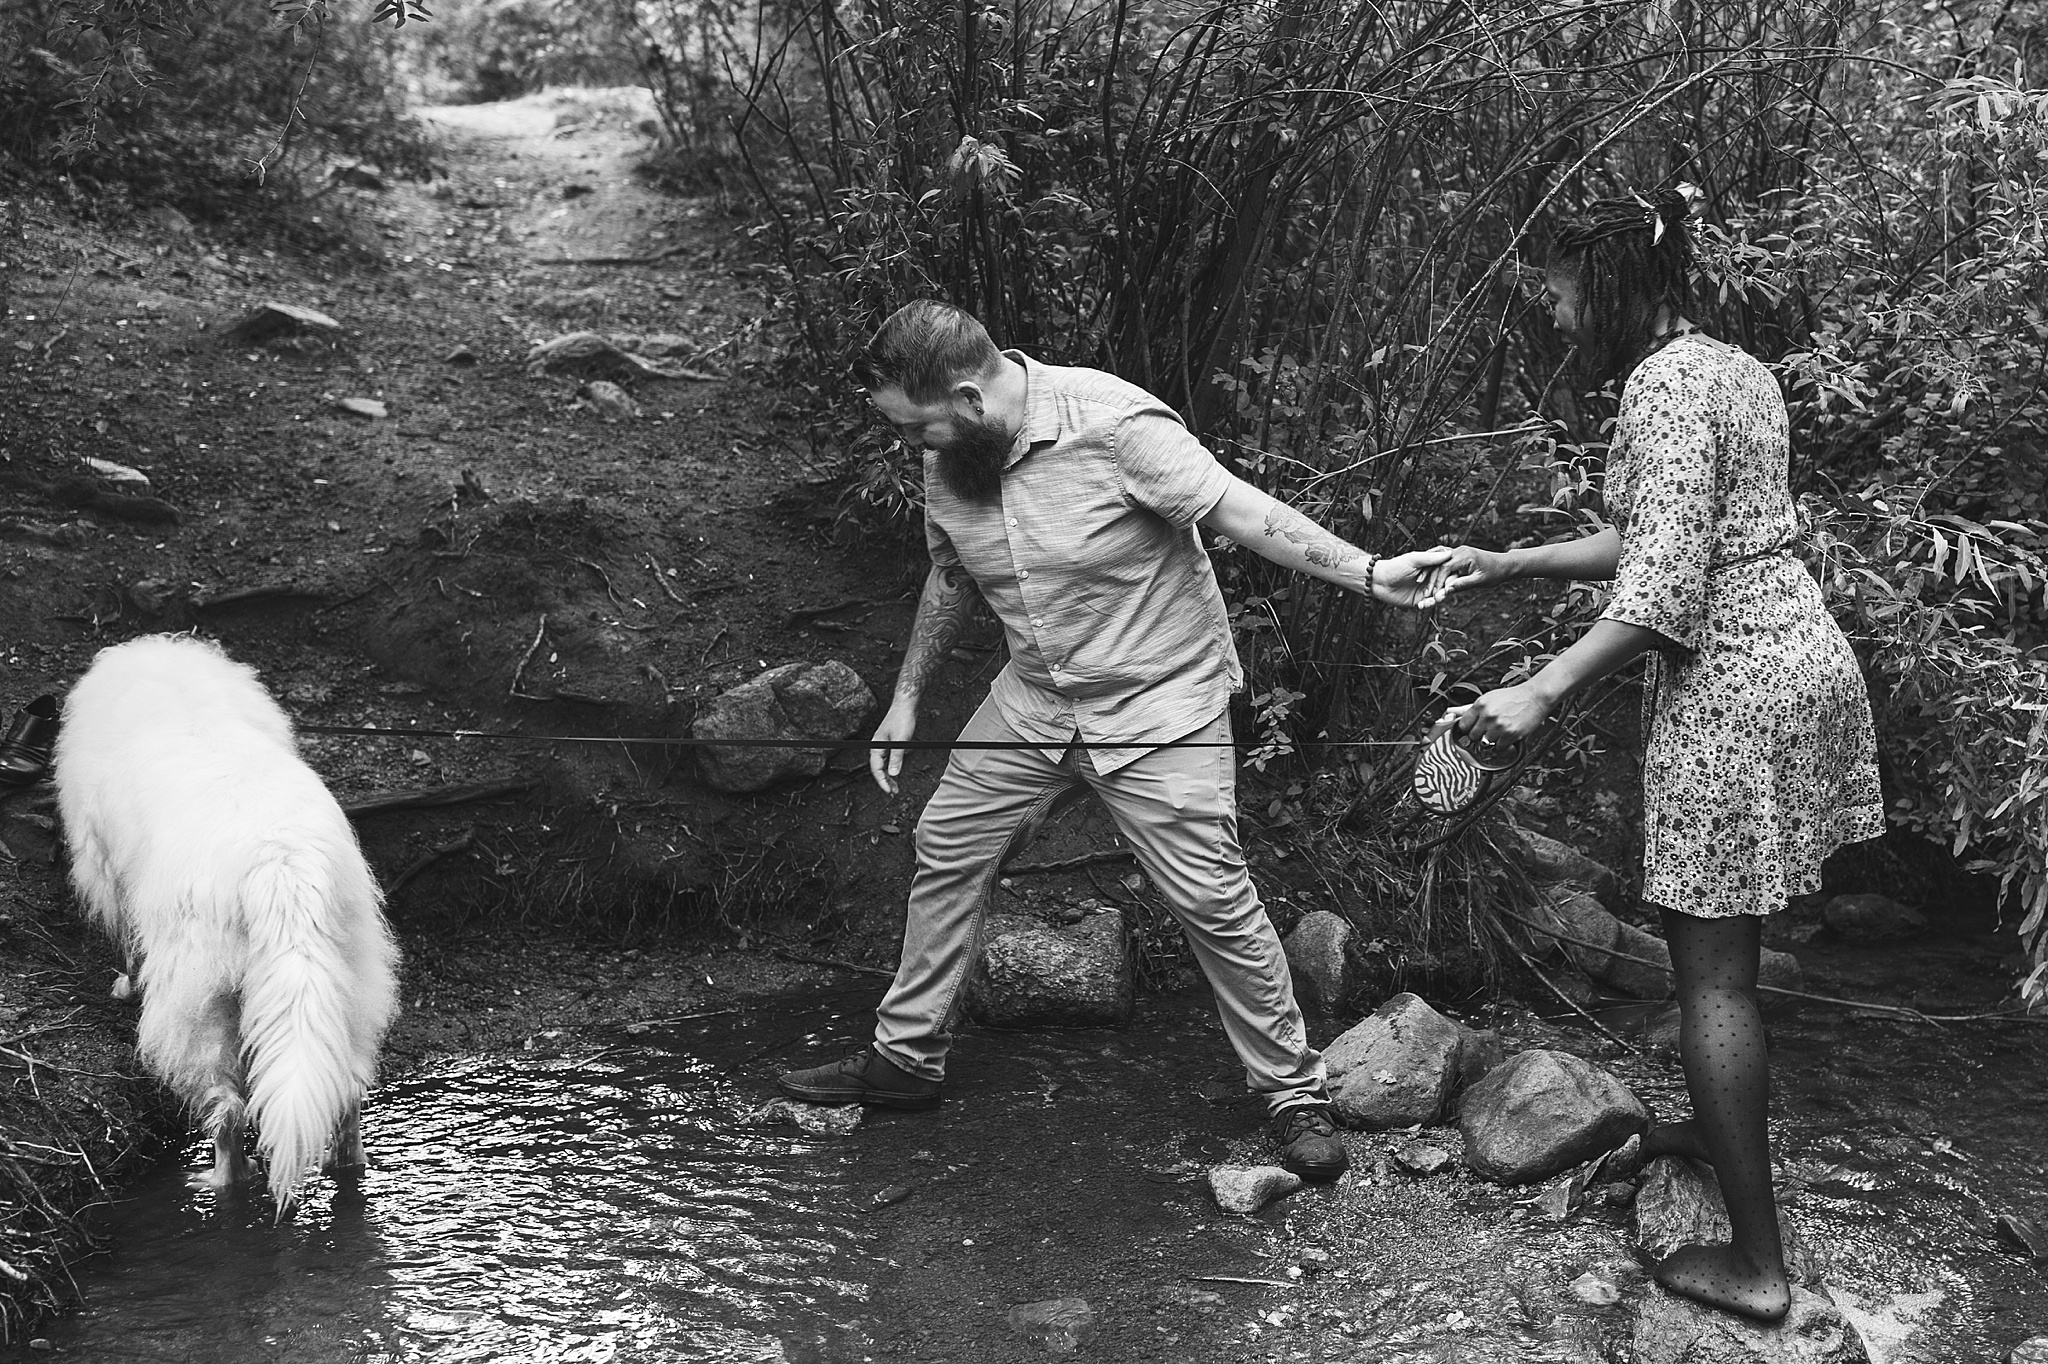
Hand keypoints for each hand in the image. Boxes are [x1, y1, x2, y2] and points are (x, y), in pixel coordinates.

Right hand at [869, 701, 917, 794]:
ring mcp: (884, 744)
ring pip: (884, 764)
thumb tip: (894, 774)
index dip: (882, 781)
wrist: (906, 704)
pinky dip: (892, 766)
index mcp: (877, 746)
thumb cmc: (902, 719)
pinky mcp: (891, 742)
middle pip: (878, 768)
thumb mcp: (901, 741)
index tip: (889, 791)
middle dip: (885, 781)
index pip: (876, 769)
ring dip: (889, 775)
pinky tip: (897, 771)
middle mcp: (878, 746)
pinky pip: (889, 758)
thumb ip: (897, 757)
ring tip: (895, 785)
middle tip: (893, 792)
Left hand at [1371, 547, 1453, 607]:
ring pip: (1439, 595)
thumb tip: (1449, 552)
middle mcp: (1431, 576)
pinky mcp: (1420, 599)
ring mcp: (1426, 589)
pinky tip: (1421, 605)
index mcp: (1431, 564)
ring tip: (1431, 601)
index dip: (1451, 576)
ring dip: (1437, 599)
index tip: (1450, 582)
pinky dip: (1427, 605)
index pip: (1448, 570)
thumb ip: (1431, 558)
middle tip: (1441, 594)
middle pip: (1446, 584)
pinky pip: (1429, 604)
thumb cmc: (1394, 567)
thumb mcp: (1413, 560)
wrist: (1378, 582)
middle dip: (1445, 590)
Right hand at [1417, 544, 1513, 607]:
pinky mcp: (1459, 555)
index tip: (1433, 594)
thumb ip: (1462, 585)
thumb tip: (1446, 591)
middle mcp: (1460, 550)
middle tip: (1427, 594)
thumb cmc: (1494, 573)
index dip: (1437, 581)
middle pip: (1439, 565)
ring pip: (1440, 564)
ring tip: (1428, 590)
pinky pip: (1445, 564)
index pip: (1444, 567)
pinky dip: (1440, 574)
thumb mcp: (1479, 581)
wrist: (1504, 564)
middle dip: (1432, 580)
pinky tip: (1434, 583)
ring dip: (1434, 577)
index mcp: (1465, 555)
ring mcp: (1458, 552)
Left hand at [1432, 682, 1552, 746]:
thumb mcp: (1488, 698)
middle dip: (1480, 734)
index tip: (1474, 728)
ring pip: (1486, 743)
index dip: (1468, 728)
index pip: (1463, 725)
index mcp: (1480, 705)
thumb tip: (1448, 713)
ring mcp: (1498, 726)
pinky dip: (1504, 744)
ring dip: (1493, 739)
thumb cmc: (1511, 697)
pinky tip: (1509, 733)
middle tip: (1491, 728)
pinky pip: (1499, 747)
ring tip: (1502, 729)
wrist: (1535, 697)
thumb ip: (1468, 709)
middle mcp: (1487, 715)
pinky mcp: (1510, 734)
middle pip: (1473, 736)